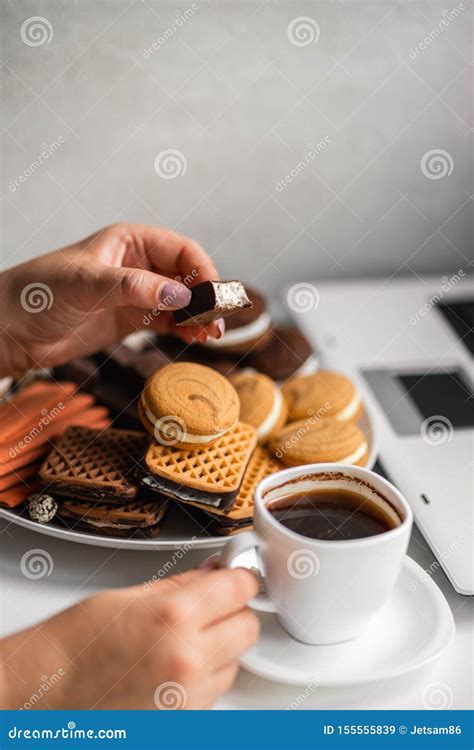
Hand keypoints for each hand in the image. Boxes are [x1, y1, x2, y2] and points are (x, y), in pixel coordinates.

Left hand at [0, 223, 224, 375]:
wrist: (12, 328)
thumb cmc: (39, 292)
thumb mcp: (87, 284)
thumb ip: (134, 287)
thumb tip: (180, 297)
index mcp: (130, 241)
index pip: (181, 250)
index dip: (202, 270)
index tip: (213, 295)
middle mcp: (138, 264)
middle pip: (187, 276)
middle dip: (206, 296)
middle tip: (218, 321)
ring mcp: (137, 294)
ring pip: (182, 301)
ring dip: (199, 316)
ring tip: (210, 335)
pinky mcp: (131, 320)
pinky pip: (168, 321)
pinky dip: (184, 329)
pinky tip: (193, 339)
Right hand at [1, 568, 258, 709]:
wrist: (44, 694)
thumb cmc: (74, 644)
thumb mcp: (129, 595)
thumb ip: (182, 584)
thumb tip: (215, 572)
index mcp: (175, 617)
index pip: (240, 588)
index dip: (240, 576)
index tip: (237, 572)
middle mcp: (188, 659)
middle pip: (248, 626)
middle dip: (235, 610)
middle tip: (214, 602)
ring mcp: (187, 696)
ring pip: (236, 661)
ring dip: (222, 646)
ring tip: (185, 637)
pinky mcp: (183, 721)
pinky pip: (216, 690)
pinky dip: (207, 675)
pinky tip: (177, 663)